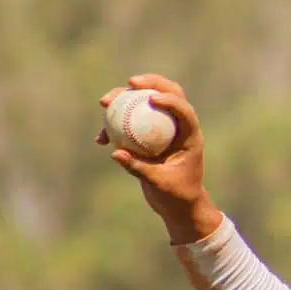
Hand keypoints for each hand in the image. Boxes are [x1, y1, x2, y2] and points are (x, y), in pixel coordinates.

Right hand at [97, 73, 221, 243]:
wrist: (178, 206)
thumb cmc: (177, 196)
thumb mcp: (160, 184)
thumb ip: (139, 168)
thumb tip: (115, 152)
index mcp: (190, 136)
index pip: (184, 110)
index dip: (170, 99)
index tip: (151, 97)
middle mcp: (178, 128)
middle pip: (167, 94)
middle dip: (149, 83)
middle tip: (129, 83)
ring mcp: (162, 130)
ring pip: (145, 105)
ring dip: (125, 99)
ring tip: (104, 103)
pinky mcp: (148, 138)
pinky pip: (130, 125)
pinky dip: (115, 128)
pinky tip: (100, 139)